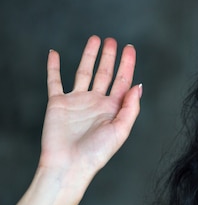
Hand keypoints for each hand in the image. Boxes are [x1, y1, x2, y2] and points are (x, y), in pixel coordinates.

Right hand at [39, 36, 141, 182]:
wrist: (69, 165)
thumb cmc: (97, 153)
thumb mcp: (121, 130)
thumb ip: (130, 108)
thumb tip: (138, 86)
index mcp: (113, 109)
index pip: (122, 81)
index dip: (127, 65)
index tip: (130, 48)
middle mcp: (96, 103)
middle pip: (105, 74)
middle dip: (109, 57)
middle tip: (113, 40)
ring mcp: (77, 102)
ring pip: (83, 72)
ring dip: (88, 56)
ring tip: (94, 39)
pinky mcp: (58, 103)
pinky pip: (54, 81)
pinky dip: (53, 67)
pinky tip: (54, 53)